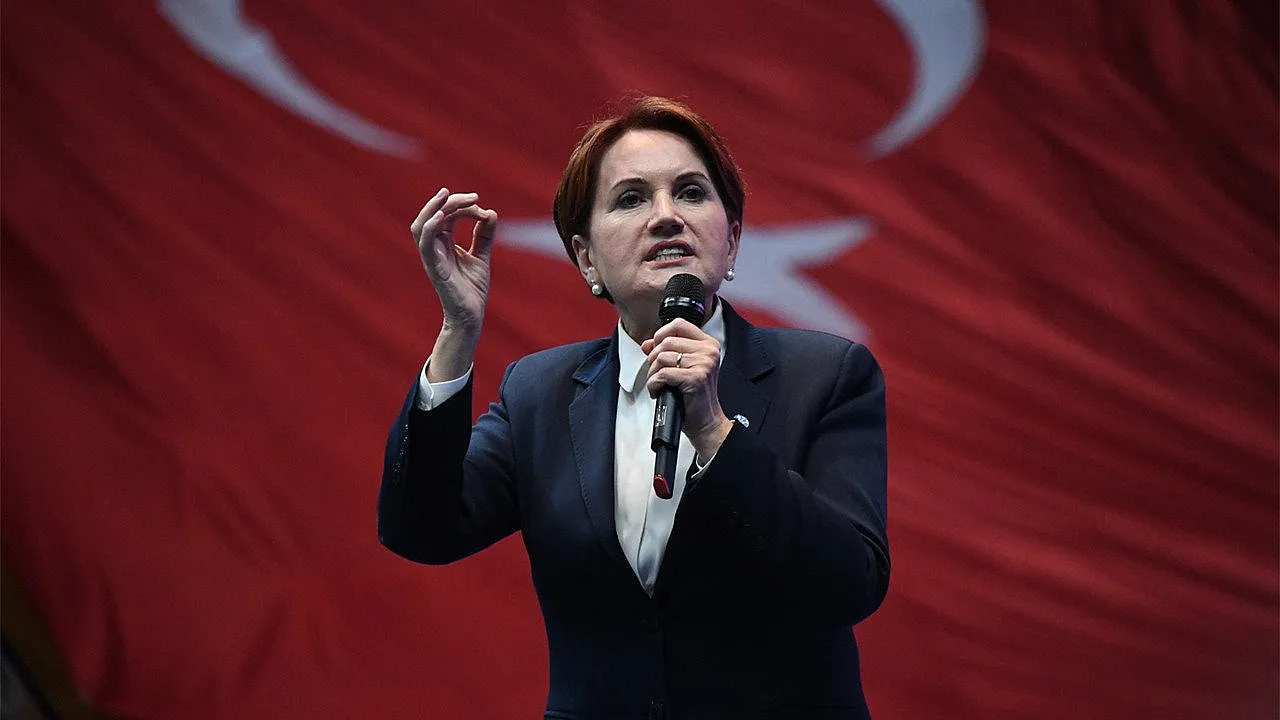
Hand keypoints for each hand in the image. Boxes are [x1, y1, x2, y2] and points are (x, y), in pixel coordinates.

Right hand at [410, 188, 497, 332]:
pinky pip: (424, 244)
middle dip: (451, 201)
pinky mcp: (434, 267)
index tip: (483, 209)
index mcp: (444, 243)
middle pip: (433, 215)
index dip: (463, 206)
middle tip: (473, 196)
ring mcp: (432, 257)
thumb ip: (484, 235)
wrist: (472, 315)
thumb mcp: (481, 255)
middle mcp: (434, 247)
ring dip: (433, 208)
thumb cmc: (472, 289)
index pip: (447, 214)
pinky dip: (430, 227)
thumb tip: (490, 212)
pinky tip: (442, 216)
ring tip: (448, 195)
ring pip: (420, 225)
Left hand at [642, 319, 733, 459]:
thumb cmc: (695, 396)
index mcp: (708, 344)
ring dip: (653, 373)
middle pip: (666, 341)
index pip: (678, 324)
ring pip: (662, 357)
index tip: (656, 348)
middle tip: (656, 373)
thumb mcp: (683, 368)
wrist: (706, 421)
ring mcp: (704, 364)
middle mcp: (709, 351)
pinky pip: (662, 374)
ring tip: (659, 384)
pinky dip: (654, 384)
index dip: (661, 334)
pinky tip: (659, 391)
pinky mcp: (696, 378)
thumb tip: (647, 344)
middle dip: (653, 358)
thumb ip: (667, 351)